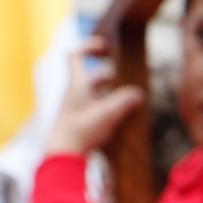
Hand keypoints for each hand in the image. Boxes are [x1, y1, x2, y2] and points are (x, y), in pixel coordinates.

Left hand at [46, 38, 145, 156]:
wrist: (63, 156)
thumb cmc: (80, 132)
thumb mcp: (106, 114)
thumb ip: (124, 101)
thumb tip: (139, 93)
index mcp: (78, 85)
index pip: (75, 56)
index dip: (89, 47)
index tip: (105, 48)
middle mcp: (76, 94)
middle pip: (94, 77)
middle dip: (113, 77)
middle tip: (131, 82)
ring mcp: (78, 109)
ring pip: (98, 94)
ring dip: (114, 94)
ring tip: (131, 101)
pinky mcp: (81, 123)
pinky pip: (98, 109)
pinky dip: (110, 109)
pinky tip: (122, 118)